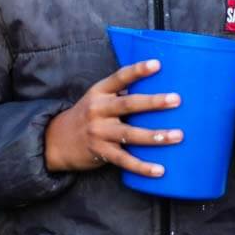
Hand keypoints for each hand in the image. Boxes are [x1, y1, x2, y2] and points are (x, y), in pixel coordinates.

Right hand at [44, 59, 182, 176]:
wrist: (57, 140)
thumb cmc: (88, 115)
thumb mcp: (98, 98)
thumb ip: (121, 94)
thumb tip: (156, 88)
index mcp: (99, 92)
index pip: (120, 77)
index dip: (138, 70)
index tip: (158, 64)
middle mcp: (98, 110)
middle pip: (128, 105)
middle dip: (153, 102)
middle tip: (176, 100)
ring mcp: (98, 132)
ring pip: (130, 134)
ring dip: (155, 136)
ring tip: (177, 135)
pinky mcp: (100, 152)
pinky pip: (124, 160)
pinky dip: (142, 167)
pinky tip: (159, 170)